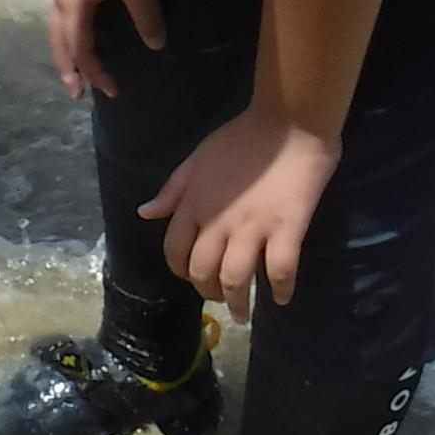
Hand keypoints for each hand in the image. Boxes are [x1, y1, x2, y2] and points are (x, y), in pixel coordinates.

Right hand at [50, 0, 163, 97]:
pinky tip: (83, 23)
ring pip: (58, 27)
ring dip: (66, 50)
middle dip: (68, 69)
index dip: (97, 74)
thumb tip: (155, 45)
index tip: (113, 92)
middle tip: (76, 91)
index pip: (81, 52)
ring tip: (75, 63)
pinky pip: (65, 12)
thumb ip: (146, 16)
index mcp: (74, 7)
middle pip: (58, 44)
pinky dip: (70, 30)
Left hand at [143, 101, 342, 306]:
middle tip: (220, 298)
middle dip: (208, 291)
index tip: (192, 277)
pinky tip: (282, 298)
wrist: (288, 121)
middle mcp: (218, 222)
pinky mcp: (288, 227)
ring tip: (243, 312)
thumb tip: (145, 213)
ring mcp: (253, 227)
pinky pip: (281, 269)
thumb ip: (172, 190)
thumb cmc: (242, 137)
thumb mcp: (196, 158)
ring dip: (238, 302)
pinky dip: (281, 289)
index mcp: (193, 205)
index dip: (181, 270)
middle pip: (203, 271)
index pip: (174, 250)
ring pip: (236, 278)